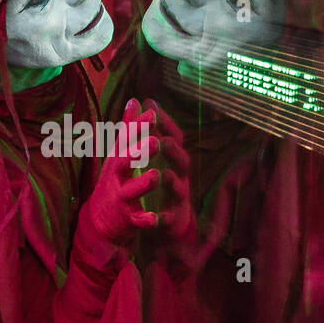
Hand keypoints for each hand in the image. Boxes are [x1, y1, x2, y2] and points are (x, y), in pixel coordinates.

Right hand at [81, 98, 161, 246]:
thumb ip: (128, 129)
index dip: (138, 127)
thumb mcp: (119, 153)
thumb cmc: (114, 180)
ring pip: (130, 191)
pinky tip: (155, 219)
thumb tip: (134, 99)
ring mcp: (121, 198)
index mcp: (118, 159)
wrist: (99, 220)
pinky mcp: (127, 219)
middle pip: (124, 162)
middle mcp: (116, 177)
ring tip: (156, 175)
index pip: (126, 139)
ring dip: (142, 184)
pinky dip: (145, 220)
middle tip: (154, 141)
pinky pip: (137, 220)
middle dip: (138, 152)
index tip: (152, 113)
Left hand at [141, 101, 193, 243]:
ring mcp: (178, 198)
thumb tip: (142, 100)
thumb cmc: (160, 183)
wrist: (168, 222)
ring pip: (179, 188)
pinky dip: (162, 219)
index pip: (174, 137)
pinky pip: (169, 219)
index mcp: (172, 160)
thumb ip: (147, 131)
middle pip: (182, 161)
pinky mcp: (173, 220)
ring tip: (162, 176)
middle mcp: (179, 176)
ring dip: (172, 182)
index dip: (165, 122)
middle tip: (161, 140)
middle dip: (172, 150)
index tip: (151, 106)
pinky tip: (155, 217)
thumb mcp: (152, 155)